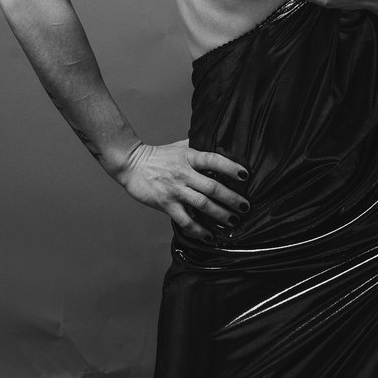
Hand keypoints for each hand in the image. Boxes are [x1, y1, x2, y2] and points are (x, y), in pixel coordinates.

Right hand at [117, 139, 249, 240]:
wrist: (131, 164)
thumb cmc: (158, 155)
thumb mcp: (180, 146)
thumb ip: (198, 146)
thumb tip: (218, 142)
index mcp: (189, 157)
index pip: (213, 160)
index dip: (230, 167)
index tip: (245, 175)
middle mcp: (184, 173)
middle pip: (213, 187)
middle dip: (232, 198)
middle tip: (245, 206)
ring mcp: (175, 190)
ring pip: (202, 205)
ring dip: (221, 214)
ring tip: (234, 221)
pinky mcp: (166, 204)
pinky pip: (185, 220)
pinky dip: (199, 230)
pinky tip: (209, 235)